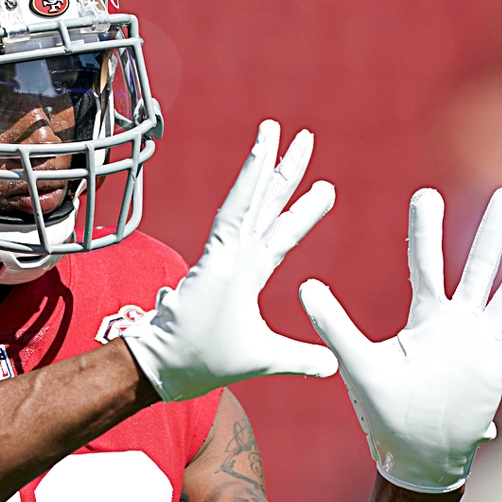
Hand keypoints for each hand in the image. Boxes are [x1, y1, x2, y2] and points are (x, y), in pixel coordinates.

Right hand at [123, 120, 338, 401]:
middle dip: (288, 172)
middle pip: (269, 204)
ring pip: (250, 198)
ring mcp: (224, 252)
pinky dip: (249, 181)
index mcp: (249, 273)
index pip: (282, 233)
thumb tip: (332, 365)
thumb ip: (300, 358)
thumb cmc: (206, 364)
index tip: (326, 188)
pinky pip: (235, 210)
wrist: (169, 372)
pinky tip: (262, 153)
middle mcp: (237, 255)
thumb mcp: (268, 359)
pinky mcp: (214, 256)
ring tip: (277, 129)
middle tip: (306, 138)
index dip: (303, 210)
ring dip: (265, 163)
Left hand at [299, 187, 501, 492]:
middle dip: (492, 232)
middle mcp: (457, 322)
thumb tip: (304, 287)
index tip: (426, 194)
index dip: (426, 229)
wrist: (415, 455)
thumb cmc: (384, 412)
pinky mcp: (500, 366)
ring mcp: (482, 342)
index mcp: (424, 317)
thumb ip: (335, 325)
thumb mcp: (358, 363)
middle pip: (479, 266)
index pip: (426, 262)